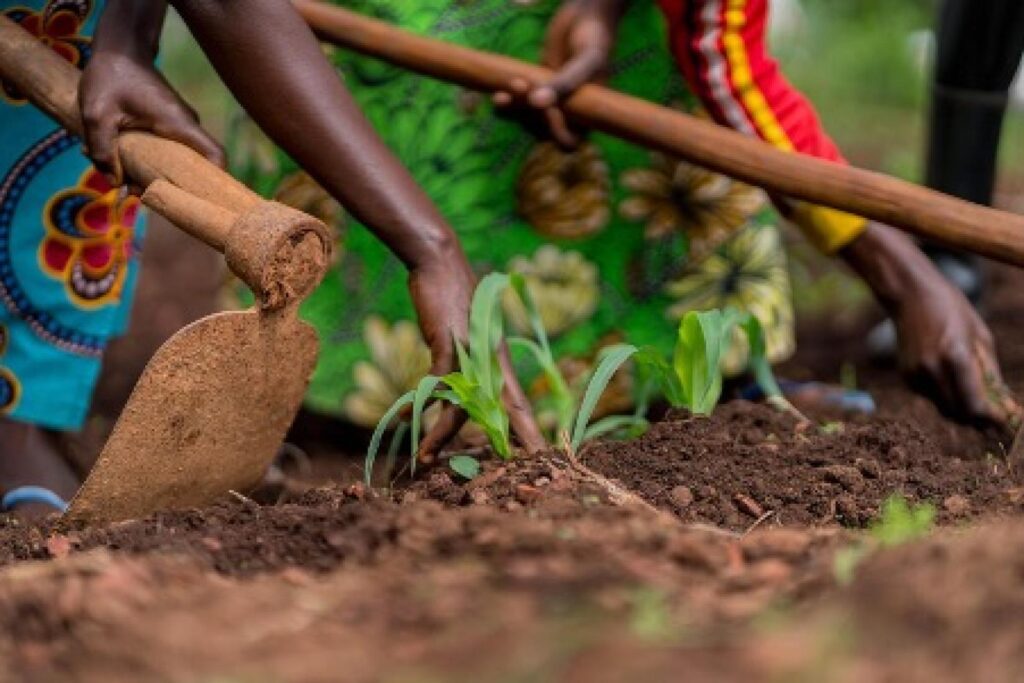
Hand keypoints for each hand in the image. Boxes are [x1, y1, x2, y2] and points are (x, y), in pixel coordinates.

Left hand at [79, 51, 223, 184]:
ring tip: (120, 179)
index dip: (215, 180)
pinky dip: (146, 160)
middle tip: (136, 193)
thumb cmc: (110, 76)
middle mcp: (184, 127)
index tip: (200, 199)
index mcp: (178, 124)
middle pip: (192, 167)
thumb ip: (102, 150)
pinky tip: (119, 162)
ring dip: (150, 173)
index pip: (215, 156)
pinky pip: (163, 150)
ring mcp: (177, 126)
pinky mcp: (166, 125)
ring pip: (173, 160)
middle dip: (168, 185)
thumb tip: (114, 182)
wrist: (118, 49)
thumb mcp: (96, 114)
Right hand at [408, 255, 544, 460]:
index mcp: (498, 362)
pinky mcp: (449, 344)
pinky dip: (420, 404)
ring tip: (426, 460)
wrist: (440, 264)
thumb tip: (460, 383)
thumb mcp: (465, 335)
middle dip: (524, 436)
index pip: (519, 402)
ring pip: (462, 406)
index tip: (546, 452)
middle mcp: (490, 361)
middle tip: (540, 463)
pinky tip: (405, 417)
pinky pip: (436, 384)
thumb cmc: (452, 298)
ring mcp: (472, 353)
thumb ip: (467, 361)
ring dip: (441, 436)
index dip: (531, 428)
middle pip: (510, 407)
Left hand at [493, 0, 621, 147]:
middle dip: (531, 116)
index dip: (559, 133)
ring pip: (528, 119)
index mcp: (587, 111)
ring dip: (516, 107)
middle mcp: (567, 111)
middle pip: (544, 132)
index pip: (572, 139)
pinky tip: (498, 94)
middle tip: (523, 86)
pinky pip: (518, 104)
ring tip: (512, 85)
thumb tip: (536, 104)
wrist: (583, 14)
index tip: (552, 113)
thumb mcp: (585, 61)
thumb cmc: (594, 38)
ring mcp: (549, 100)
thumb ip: (565, 83)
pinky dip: (507, 103)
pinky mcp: (534, 87)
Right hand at [893, 277, 1017, 428]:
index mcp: (955, 356)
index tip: (1007, 422)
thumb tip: (1007, 406)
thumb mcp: (981, 338)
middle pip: (959, 414)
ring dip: (962, 407)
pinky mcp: (906, 377)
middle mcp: (932, 370)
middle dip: (979, 420)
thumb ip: (991, 374)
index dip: (994, 419)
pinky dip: (946, 394)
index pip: (976, 406)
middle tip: (996, 417)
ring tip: (975, 392)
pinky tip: (948, 373)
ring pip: (945, 408)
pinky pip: (932, 397)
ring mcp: (915, 375)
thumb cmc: (952, 310)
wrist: (910, 295)